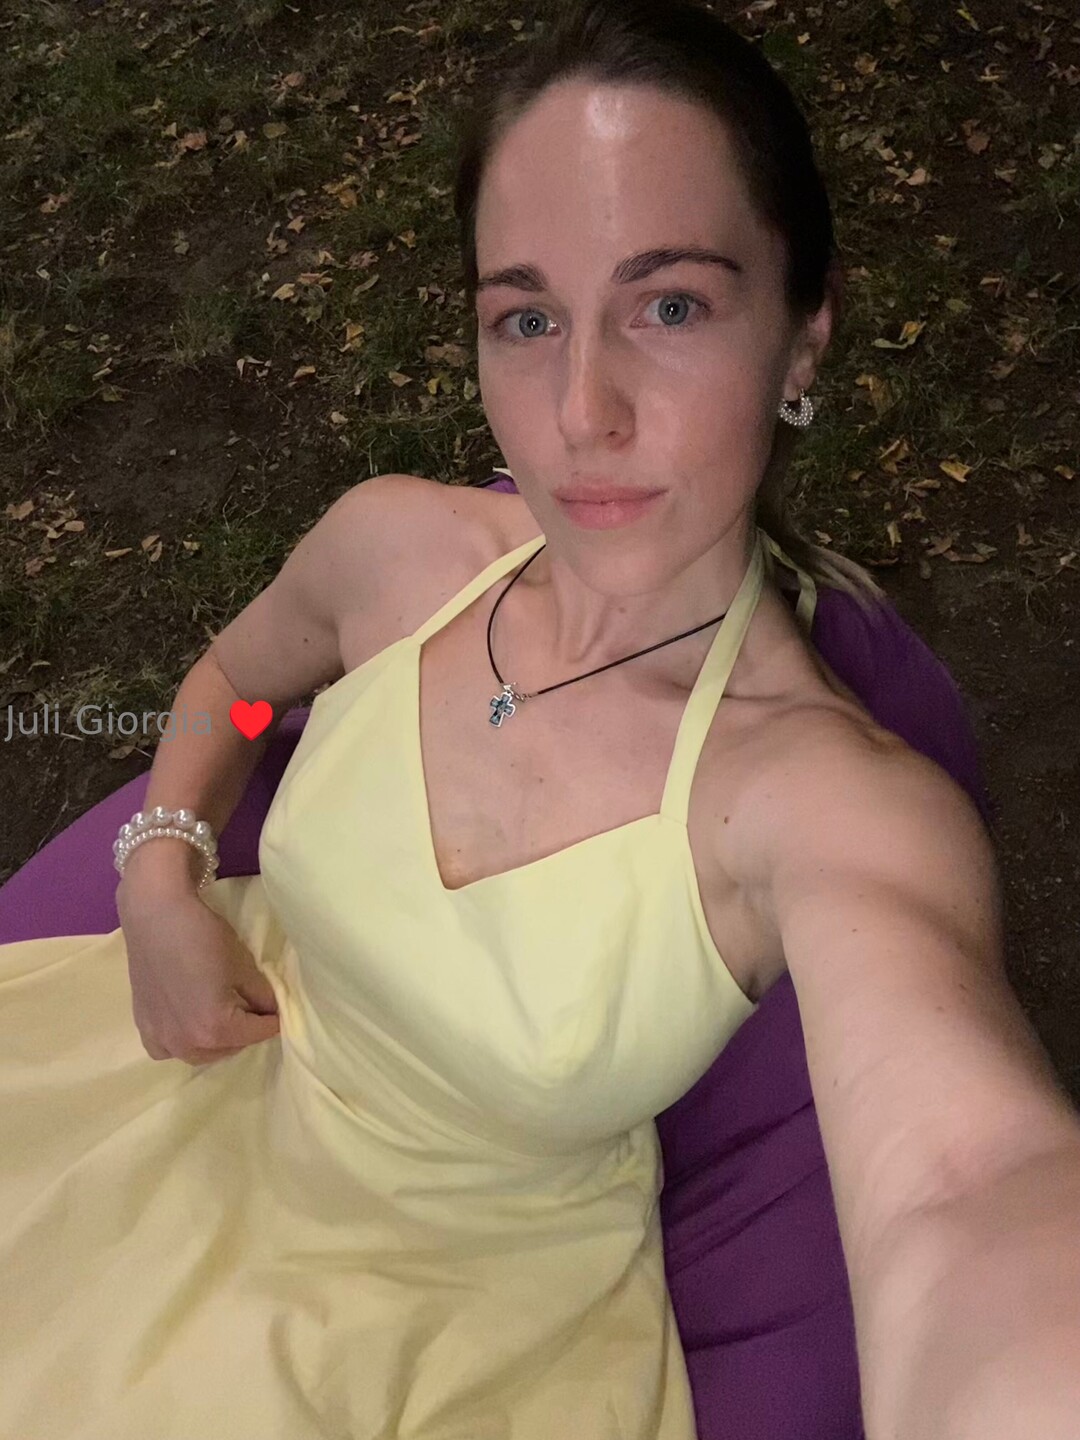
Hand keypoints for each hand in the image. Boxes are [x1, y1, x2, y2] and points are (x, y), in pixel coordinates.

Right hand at [118, 886, 280, 1064]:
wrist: (155, 915)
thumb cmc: (203, 936)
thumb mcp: (243, 965)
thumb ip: (262, 995)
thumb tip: (273, 1010)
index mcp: (215, 1028)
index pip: (256, 1033)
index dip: (273, 1021)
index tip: (280, 1012)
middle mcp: (186, 1042)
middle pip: (228, 1048)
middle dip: (244, 1033)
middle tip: (252, 1013)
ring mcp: (161, 1037)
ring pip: (198, 1054)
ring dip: (216, 1044)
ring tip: (224, 1020)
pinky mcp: (142, 1025)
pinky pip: (166, 1049)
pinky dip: (182, 1044)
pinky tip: (188, 1026)